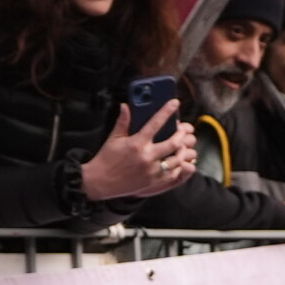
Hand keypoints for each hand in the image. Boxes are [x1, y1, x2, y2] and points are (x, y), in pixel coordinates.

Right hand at [81, 101, 196, 201]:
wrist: (102, 181)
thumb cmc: (108, 157)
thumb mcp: (114, 138)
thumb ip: (123, 122)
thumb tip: (125, 105)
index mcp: (136, 143)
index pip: (155, 123)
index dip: (167, 111)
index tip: (175, 102)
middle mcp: (146, 156)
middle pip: (173, 143)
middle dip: (181, 134)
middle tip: (182, 129)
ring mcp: (152, 170)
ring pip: (177, 159)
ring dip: (182, 151)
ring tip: (181, 145)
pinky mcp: (155, 181)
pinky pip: (174, 173)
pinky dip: (178, 166)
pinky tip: (177, 160)